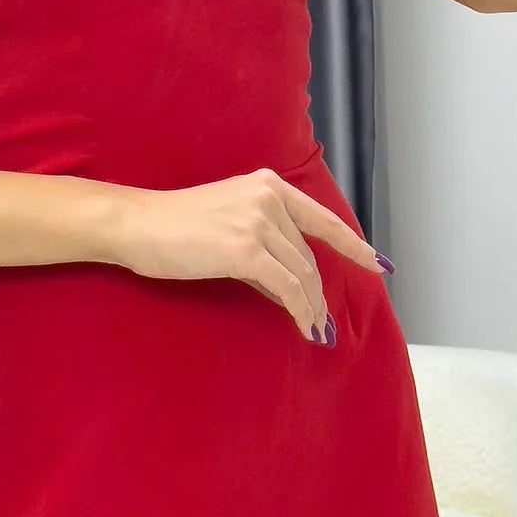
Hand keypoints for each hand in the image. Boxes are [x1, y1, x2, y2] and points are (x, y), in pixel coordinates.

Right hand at [111, 167, 388, 346]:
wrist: (137, 224)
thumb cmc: (173, 226)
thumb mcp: (227, 221)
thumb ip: (263, 243)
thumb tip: (289, 286)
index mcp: (267, 185)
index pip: (322, 219)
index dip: (354, 245)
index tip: (378, 264)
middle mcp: (268, 198)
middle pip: (308, 256)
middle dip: (319, 293)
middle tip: (323, 323)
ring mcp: (258, 222)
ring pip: (301, 274)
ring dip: (311, 307)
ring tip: (315, 331)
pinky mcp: (245, 250)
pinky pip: (286, 287)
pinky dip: (300, 310)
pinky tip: (304, 326)